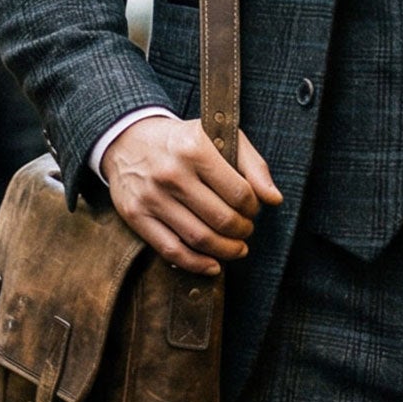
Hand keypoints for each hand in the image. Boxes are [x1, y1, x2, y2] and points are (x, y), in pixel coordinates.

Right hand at [103, 116, 281, 276]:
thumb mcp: (219, 136)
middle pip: (222, 219)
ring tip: (237, 248)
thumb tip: (274, 199)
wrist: (127, 139)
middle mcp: (171, 173)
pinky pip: (171, 250)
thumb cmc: (182, 141)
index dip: (253, 208)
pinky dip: (196, 264)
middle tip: (246, 230)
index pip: (239, 192)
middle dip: (243, 231)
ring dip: (226, 250)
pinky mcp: (136, 215)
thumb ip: (252, 164)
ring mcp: (151, 196)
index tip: (253, 210)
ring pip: (199, 238)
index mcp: (195, 149)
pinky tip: (213, 265)